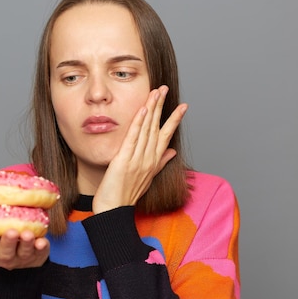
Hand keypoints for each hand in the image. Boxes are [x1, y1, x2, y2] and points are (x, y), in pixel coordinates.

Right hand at [0, 211, 49, 269]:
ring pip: (23, 252)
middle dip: (7, 242)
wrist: (20, 256)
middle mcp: (4, 256)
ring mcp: (21, 257)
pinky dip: (41, 247)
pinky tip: (42, 241)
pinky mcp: (36, 256)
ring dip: (25, 243)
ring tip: (27, 234)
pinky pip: (40, 252)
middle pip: (5, 252)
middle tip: (10, 231)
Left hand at [92, 85, 187, 213]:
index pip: (167, 135)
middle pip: (157, 127)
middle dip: (162, 106)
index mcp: (154, 161)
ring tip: (156, 92)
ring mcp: (137, 159)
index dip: (174, 119)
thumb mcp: (148, 177)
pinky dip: (138, 123)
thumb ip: (160, 162)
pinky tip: (143, 109)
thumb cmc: (127, 194)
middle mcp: (149, 158)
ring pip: (147, 129)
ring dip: (152, 109)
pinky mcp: (124, 160)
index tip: (183, 106)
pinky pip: (133, 138)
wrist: (114, 210)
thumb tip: (173, 151)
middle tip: (165, 88)